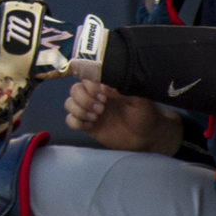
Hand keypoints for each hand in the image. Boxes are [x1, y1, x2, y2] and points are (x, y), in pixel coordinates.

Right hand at [65, 81, 183, 152]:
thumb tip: (104, 86)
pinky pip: (70, 120)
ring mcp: (89, 110)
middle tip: (101, 109)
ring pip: (69, 103)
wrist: (146, 137)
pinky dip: (76, 122)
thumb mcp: (140, 100)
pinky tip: (90, 126)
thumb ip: (124, 89)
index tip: (104, 96)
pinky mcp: (87, 125)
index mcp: (107, 87)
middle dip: (84, 99)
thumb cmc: (145, 115)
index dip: (91, 87)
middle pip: (75, 90)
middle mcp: (95, 96)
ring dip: (79, 110)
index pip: (87, 78)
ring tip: (96, 118)